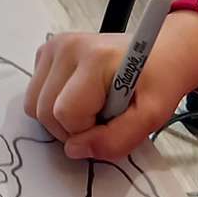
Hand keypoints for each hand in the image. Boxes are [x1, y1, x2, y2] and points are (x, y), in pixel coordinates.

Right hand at [24, 12, 197, 161]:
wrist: (163, 52)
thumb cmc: (159, 81)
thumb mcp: (152, 117)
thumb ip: (117, 139)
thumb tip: (74, 150)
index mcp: (94, 58)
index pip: (66, 114)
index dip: (87, 131)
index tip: (112, 122)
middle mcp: (66, 47)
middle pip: (44, 111)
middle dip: (71, 127)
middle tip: (103, 116)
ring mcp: (53, 46)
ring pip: (34, 105)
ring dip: (60, 117)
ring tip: (92, 106)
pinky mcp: (46, 51)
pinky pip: (35, 93)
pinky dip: (54, 103)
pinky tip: (80, 94)